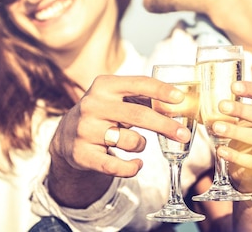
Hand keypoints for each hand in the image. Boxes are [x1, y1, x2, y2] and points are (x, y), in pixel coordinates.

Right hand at [50, 74, 192, 177]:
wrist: (67, 135)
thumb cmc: (104, 113)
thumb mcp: (118, 99)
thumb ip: (144, 99)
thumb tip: (179, 105)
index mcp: (105, 85)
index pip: (138, 84)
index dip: (161, 91)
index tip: (180, 98)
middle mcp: (93, 105)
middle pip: (138, 115)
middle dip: (165, 126)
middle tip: (184, 135)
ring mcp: (86, 130)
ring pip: (130, 142)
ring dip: (141, 145)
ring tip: (133, 143)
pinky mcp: (82, 154)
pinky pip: (116, 166)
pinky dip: (132, 168)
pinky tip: (136, 165)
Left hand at [210, 81, 251, 191]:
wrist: (251, 162)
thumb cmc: (246, 130)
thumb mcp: (242, 115)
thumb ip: (230, 104)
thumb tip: (200, 94)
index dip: (250, 89)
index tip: (233, 86)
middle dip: (241, 110)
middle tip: (222, 106)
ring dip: (236, 132)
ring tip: (217, 127)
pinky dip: (235, 155)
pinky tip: (221, 150)